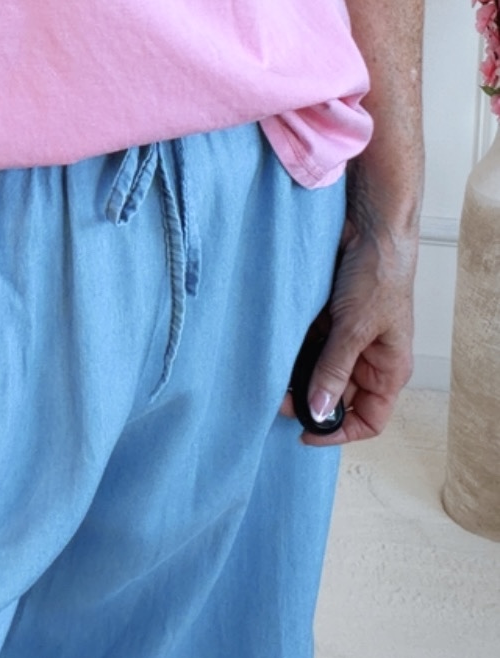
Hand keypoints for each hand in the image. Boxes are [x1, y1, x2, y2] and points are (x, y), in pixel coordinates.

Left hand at [281, 181, 417, 446]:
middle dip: (308, 401)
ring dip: (294, 376)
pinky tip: (271, 351)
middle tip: (276, 399)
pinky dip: (289, 350)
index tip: (305, 433)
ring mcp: (344, 337)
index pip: (368, 418)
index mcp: (388, 368)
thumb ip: (334, 370)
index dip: (340, 432)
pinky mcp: (325, 317)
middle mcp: (366, 357)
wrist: (369, 224)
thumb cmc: (380, 273)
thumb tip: (319, 412)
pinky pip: (305, 344)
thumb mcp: (356, 328)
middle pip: (335, 396)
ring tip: (269, 377)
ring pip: (316, 371)